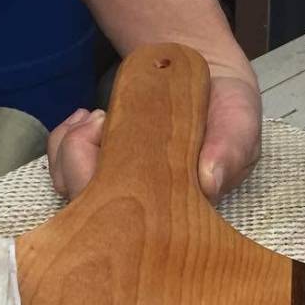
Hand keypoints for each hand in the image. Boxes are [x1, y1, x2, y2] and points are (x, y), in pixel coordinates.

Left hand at [47, 56, 260, 201]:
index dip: (121, 196)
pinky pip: (63, 166)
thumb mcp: (241, 122)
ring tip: (98, 117)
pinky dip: (65, 139)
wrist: (207, 77)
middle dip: (82, 163)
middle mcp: (145, 208)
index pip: (145, 227)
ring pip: (73, 187)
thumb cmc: (228, 108)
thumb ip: (231, 149)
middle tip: (103, 121)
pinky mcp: (96, 169)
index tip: (121, 148)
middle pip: (94, 209)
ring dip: (72, 148)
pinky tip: (87, 119)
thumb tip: (209, 184)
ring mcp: (117, 189)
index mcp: (181, 209)